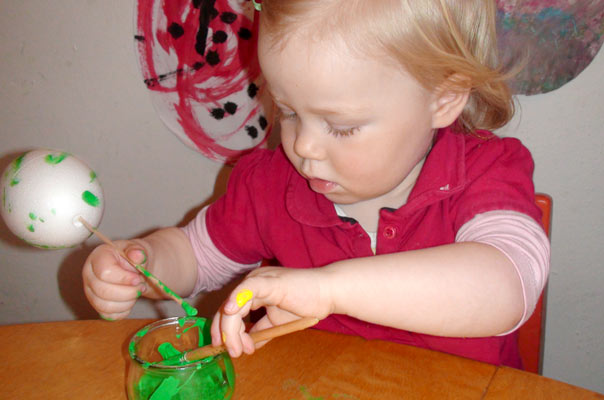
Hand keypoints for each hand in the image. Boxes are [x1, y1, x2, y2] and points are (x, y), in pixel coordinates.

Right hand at [82, 241, 146, 319]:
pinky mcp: (96, 304)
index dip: (124, 279)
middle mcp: (89, 274)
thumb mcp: (138, 250)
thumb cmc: (134, 257)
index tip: (138, 279)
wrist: (134, 267)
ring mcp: (90, 291)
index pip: (104, 273)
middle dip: (128, 292)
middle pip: (103, 291)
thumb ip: (138, 252)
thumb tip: (138, 255)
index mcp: (98, 257)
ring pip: (105, 306)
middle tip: (141, 287)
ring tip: (137, 292)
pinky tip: (130, 300)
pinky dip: (123, 311)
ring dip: (127, 302)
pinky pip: (108, 315)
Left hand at [211, 266, 332, 356]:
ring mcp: (258, 280)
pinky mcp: (268, 281)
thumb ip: (262, 331)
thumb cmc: (306, 303)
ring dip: (232, 330)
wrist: (328, 293)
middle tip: (234, 353)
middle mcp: (251, 283)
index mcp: (252, 291)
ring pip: (234, 306)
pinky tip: (231, 311)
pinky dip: (236, 300)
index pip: (230, 311)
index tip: (231, 350)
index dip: (225, 332)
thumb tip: (249, 346)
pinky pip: (247, 290)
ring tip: (240, 348)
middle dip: (226, 334)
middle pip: (227, 310)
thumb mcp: (277, 322)